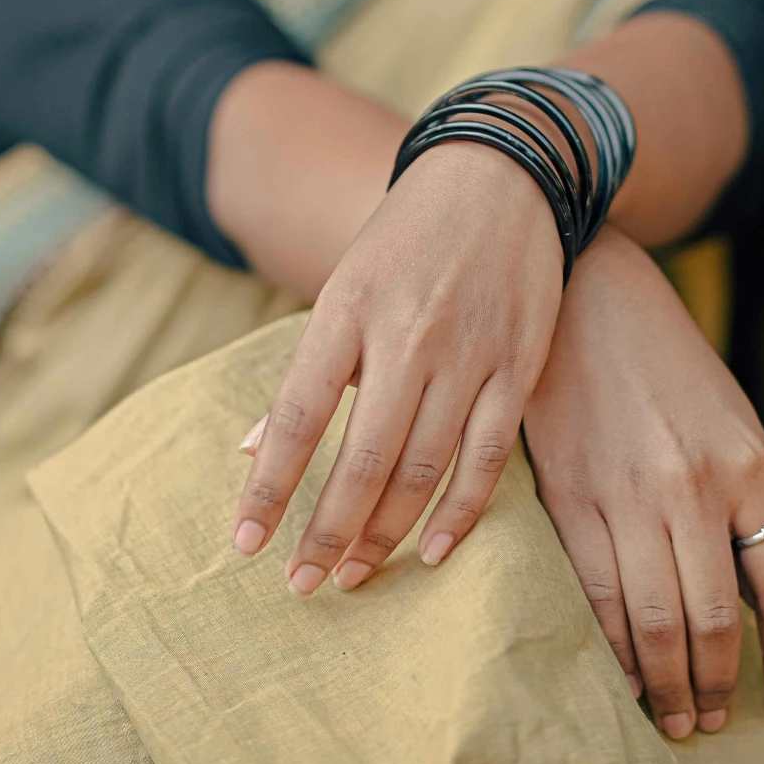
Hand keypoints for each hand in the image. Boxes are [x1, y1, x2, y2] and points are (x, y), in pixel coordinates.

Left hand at [232, 140, 562, 591]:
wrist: (501, 179)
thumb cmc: (407, 242)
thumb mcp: (343, 288)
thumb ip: (309, 371)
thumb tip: (253, 450)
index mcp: (346, 310)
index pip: (297, 416)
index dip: (270, 486)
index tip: (245, 544)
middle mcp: (406, 335)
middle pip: (361, 458)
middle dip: (326, 533)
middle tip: (301, 585)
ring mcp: (467, 353)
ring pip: (421, 468)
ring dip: (383, 533)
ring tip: (352, 574)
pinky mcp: (518, 367)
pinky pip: (487, 457)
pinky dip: (460, 513)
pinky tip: (431, 553)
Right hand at [523, 227, 763, 738]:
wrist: (588, 295)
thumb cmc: (667, 364)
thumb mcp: (730, 422)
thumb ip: (745, 503)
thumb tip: (750, 598)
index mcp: (749, 464)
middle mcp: (693, 485)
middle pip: (713, 619)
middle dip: (714, 686)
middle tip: (710, 724)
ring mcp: (628, 494)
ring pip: (655, 618)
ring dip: (666, 682)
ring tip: (672, 716)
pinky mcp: (570, 497)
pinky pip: (596, 594)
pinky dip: (613, 646)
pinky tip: (624, 675)